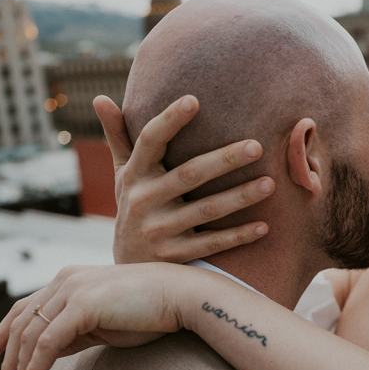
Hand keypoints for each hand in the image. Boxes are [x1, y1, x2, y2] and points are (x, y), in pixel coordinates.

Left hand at [0, 263, 187, 369]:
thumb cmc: (151, 311)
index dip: (2, 333)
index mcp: (70, 280)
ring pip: (30, 336)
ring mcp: (72, 289)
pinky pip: (47, 343)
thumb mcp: (104, 323)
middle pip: (21, 323)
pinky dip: (35, 369)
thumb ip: (74, 332)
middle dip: (7, 360)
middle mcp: (65, 280)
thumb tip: (48, 353)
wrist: (182, 296)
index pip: (24, 307)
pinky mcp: (82, 305)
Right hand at [94, 94, 275, 263]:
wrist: (130, 271)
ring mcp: (160, 231)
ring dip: (240, 197)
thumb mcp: (123, 175)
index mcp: (134, 175)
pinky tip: (264, 226)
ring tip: (270, 183)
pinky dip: (238, 236)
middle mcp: (144, 201)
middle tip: (257, 146)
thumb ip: (118, 138)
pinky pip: (212, 244)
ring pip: (206, 210)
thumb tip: (98, 98)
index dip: (169, 120)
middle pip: (189, 174)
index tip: (194, 100)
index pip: (150, 141)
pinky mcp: (175, 257)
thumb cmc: (135, 207)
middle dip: (224, 160)